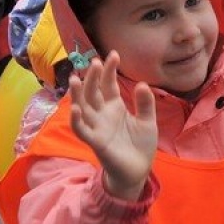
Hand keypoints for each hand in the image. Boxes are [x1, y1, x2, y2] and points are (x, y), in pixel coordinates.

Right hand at [67, 52, 156, 199]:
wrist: (138, 170)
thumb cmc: (140, 144)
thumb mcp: (147, 121)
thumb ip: (145, 103)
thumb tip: (143, 83)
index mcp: (115, 107)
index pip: (109, 84)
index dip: (109, 70)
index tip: (113, 54)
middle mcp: (103, 114)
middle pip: (94, 92)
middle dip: (93, 77)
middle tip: (94, 61)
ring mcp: (97, 127)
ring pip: (83, 107)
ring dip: (78, 94)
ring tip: (75, 79)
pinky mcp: (95, 142)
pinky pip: (82, 129)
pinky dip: (77, 119)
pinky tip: (75, 108)